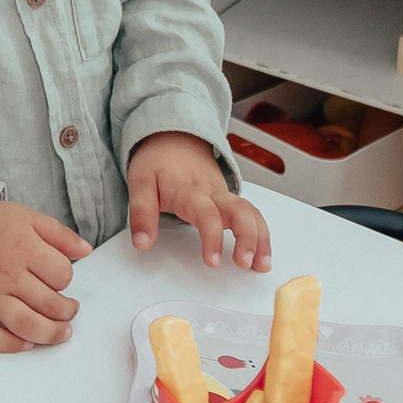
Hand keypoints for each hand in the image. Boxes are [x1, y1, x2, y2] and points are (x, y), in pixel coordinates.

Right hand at [0, 199, 91, 352]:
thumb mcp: (28, 217)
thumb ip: (60, 234)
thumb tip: (86, 250)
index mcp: (24, 249)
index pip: (61, 275)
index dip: (67, 280)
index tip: (62, 279)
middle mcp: (7, 274)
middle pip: (49, 304)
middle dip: (67, 312)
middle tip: (70, 311)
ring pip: (25, 324)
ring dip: (49, 334)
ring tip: (61, 333)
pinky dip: (9, 345)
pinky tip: (26, 343)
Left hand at [127, 132, 269, 271]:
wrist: (173, 137)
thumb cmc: (157, 161)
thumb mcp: (139, 182)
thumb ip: (141, 214)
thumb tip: (142, 243)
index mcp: (189, 190)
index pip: (207, 214)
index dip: (213, 238)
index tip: (213, 261)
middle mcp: (212, 192)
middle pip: (240, 211)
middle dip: (248, 238)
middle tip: (245, 263)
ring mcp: (224, 194)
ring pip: (250, 212)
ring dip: (260, 238)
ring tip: (261, 265)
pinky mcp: (229, 198)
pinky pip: (251, 213)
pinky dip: (261, 233)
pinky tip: (262, 253)